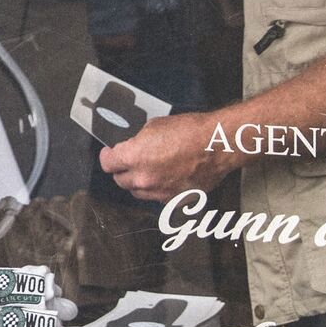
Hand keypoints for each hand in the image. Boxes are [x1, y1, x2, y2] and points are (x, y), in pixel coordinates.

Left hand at [101, 111, 231, 200]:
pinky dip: (158, 190)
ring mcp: (159, 192)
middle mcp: (143, 179)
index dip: (108, 157)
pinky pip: (158, 198)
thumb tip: (135, 146)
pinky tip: (166, 178)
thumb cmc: (190, 131)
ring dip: (139, 182)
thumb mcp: (156, 126)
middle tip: (128, 162)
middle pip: (120, 181)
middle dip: (122, 170)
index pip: (108, 163)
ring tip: (148, 170)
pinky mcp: (175, 200)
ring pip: (138, 192)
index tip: (110, 153)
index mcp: (133, 157)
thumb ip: (139, 141)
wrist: (218, 145)